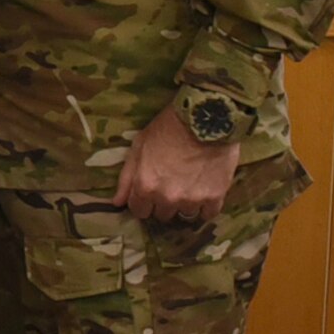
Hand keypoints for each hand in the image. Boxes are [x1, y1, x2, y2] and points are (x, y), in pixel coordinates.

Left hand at [112, 101, 240, 221]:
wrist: (204, 118)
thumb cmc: (166, 128)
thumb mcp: (139, 146)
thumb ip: (127, 177)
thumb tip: (117, 202)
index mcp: (145, 186)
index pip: (139, 211)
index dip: (143, 202)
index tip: (149, 193)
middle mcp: (167, 198)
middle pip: (162, 215)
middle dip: (163, 203)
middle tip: (170, 185)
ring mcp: (192, 200)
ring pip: (185, 215)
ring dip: (185, 203)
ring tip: (189, 183)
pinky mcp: (215, 198)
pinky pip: (208, 214)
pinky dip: (206, 205)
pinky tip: (204, 189)